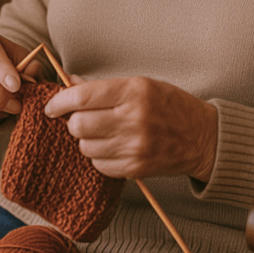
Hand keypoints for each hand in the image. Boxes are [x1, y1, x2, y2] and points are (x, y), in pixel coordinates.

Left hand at [44, 76, 217, 181]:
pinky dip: (99, 156)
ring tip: (103, 132)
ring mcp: (134, 146)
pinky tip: (113, 146)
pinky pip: (99, 165)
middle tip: (82, 117)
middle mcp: (133, 118)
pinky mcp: (135, 168)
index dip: (59, 102)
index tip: (52, 106)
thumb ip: (103, 86)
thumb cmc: (170, 104)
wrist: (201, 136)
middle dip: (73, 121)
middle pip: (78, 125)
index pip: (82, 97)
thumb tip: (69, 84)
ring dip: (87, 140)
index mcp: (134, 91)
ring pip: (85, 147)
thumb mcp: (141, 84)